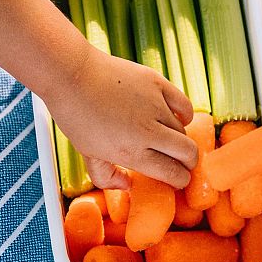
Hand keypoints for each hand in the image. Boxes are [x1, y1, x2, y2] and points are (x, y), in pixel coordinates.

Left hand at [45, 47, 197, 189]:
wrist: (72, 75)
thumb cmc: (76, 116)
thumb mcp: (87, 154)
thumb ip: (106, 177)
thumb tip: (127, 186)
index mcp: (131, 153)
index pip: (172, 173)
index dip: (180, 180)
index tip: (179, 179)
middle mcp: (148, 131)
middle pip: (188, 153)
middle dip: (189, 163)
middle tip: (184, 163)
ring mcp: (155, 105)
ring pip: (184, 130)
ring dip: (181, 139)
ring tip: (171, 140)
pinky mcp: (157, 84)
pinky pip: (184, 105)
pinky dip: (185, 115)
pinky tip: (178, 118)